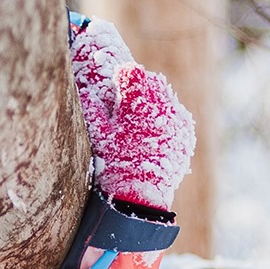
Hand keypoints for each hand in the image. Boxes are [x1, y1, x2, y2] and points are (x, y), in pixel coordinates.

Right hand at [71, 21, 194, 211]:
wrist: (141, 195)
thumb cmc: (115, 165)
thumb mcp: (98, 136)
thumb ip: (92, 109)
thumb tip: (84, 90)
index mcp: (138, 103)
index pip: (131, 73)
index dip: (123, 77)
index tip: (117, 83)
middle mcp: (162, 107)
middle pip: (152, 83)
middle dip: (139, 88)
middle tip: (126, 103)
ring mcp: (177, 120)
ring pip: (166, 98)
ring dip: (153, 102)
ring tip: (140, 121)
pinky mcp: (185, 134)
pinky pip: (176, 116)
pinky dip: (165, 119)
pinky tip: (153, 134)